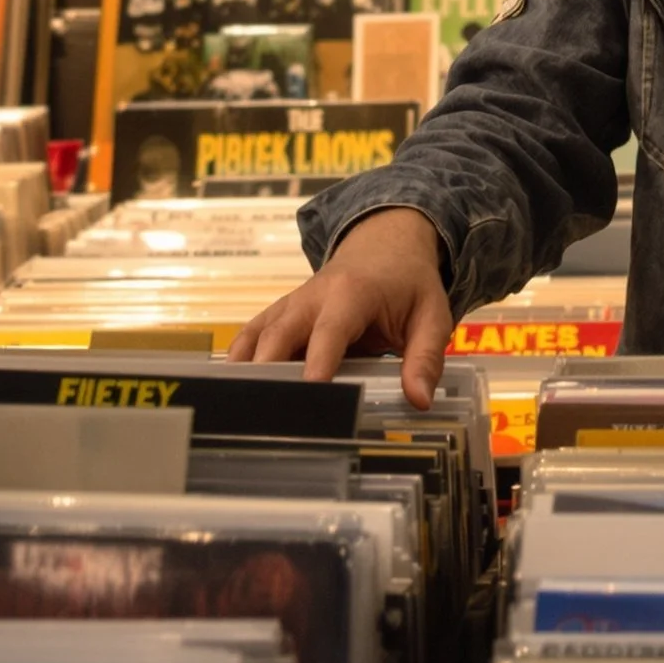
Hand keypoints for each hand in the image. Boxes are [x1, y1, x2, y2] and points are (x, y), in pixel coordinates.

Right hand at [227, 206, 450, 409]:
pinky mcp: (281, 312)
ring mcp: (292, 303)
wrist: (385, 244)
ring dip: (247, 370)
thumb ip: (426, 357)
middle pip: (280, 334)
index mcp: (352, 293)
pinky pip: (253, 334)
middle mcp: (313, 296)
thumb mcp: (432, 315)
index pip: (329, 331)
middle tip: (268, 418)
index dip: (317, 362)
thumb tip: (419, 400)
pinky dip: (241, 359)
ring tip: (239, 412)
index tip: (309, 392)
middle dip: (270, 372)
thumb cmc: (409, 283)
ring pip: (259, 335)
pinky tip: (231, 389)